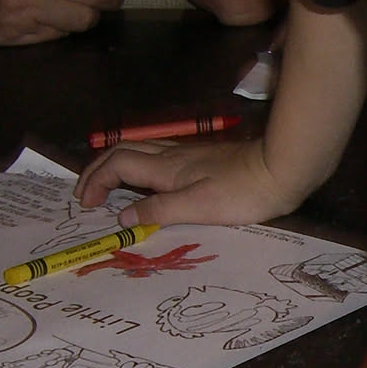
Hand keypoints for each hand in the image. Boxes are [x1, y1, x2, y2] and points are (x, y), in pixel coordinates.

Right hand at [75, 138, 306, 226]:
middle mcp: (172, 155)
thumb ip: (159, 211)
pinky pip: (158, 157)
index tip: (85, 204)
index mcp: (166, 168)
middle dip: (98, 169)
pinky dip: (139, 167)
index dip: (95, 180)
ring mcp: (188, 154)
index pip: (117, 164)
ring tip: (107, 187)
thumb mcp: (197, 208)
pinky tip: (148, 182)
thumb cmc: (241, 192)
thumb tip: (122, 216)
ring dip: (116, 166)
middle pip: (123, 151)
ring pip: (140, 150)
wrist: (281, 169)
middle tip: (85, 194)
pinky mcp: (203, 158)